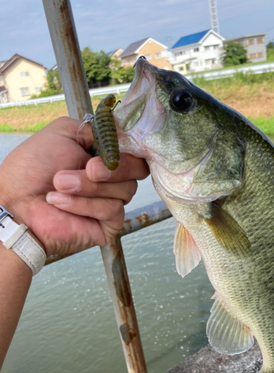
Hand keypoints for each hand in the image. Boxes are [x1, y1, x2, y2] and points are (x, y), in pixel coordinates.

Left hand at [0, 117, 148, 256]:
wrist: (16, 201)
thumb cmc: (33, 168)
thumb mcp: (64, 132)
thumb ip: (97, 128)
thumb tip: (122, 130)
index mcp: (105, 155)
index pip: (135, 149)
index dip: (128, 148)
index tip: (111, 148)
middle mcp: (112, 178)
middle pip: (138, 169)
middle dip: (112, 168)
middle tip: (87, 169)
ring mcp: (112, 201)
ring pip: (125, 190)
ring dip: (89, 187)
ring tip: (59, 186)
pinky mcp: (109, 224)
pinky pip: (113, 210)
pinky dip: (85, 205)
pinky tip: (62, 203)